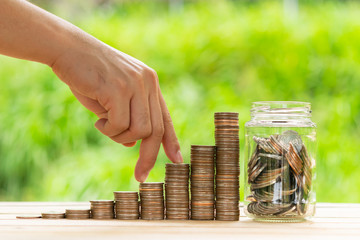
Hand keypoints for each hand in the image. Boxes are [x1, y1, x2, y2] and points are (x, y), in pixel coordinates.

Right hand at [51, 38, 182, 181]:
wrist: (67, 48)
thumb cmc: (88, 75)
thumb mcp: (112, 98)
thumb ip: (127, 118)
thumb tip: (133, 143)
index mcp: (150, 83)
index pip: (165, 117)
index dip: (171, 141)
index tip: (176, 160)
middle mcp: (147, 82)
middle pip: (156, 129)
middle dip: (148, 157)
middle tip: (140, 176)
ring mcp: (134, 84)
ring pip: (140, 130)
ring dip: (120, 137)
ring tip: (104, 125)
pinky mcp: (118, 89)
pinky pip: (119, 125)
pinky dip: (108, 129)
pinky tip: (98, 119)